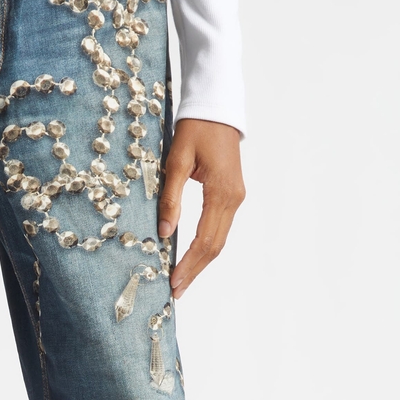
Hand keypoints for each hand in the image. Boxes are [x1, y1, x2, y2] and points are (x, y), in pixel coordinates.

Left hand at [157, 118, 244, 297]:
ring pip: (219, 239)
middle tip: (176, 291)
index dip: (189, 264)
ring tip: (182, 280)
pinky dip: (205, 246)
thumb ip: (171, 197)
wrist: (217, 108)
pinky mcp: (231, 195)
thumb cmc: (196, 129)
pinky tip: (192, 258)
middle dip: (195, 270)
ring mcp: (236, 197)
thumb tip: (163, 232)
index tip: (173, 282)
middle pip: (215, 246)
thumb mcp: (177, 160)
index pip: (205, 239)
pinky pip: (219, 228)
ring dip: (200, 262)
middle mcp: (234, 199)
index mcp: (222, 192)